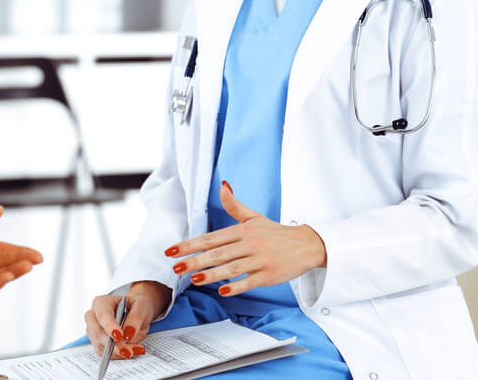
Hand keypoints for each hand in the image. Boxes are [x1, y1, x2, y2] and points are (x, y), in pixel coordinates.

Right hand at [85, 280, 171, 358]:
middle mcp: (94, 317)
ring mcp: (94, 331)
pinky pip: (105, 353)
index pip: (102, 315)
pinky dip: (119, 355)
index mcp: (101, 303)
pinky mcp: (98, 344)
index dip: (110, 327)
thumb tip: (128, 333)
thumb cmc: (136, 306)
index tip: (119, 336)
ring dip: (118, 351)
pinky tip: (131, 351)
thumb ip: (135, 318)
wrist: (136, 312)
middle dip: (114, 344)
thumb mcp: (141, 306)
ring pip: (101, 346)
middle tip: (129, 351)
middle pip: (98, 333)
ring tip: (135, 350)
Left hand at [165, 181, 326, 296]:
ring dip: (212, 274)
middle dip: (195, 260)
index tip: (171, 251)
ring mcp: (260, 260)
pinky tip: (223, 291)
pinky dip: (237, 286)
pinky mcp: (269, 275)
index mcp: (242, 230)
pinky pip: (250, 280)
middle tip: (176, 267)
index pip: (211, 238)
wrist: (306, 244)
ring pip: (232, 267)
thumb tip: (222, 185)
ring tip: (194, 279)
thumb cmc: (276, 233)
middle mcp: (249, 244)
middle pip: (218, 253)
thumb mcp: (255, 217)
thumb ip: (235, 204)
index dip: (190, 244)